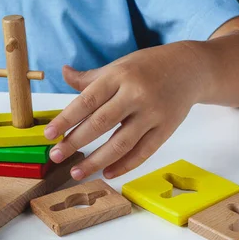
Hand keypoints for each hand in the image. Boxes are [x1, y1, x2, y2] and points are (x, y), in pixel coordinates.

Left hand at [45, 42, 202, 179]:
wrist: (190, 67)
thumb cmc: (147, 67)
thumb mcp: (117, 66)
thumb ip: (89, 78)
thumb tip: (63, 72)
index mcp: (118, 77)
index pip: (86, 101)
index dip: (65, 120)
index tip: (48, 135)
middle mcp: (135, 94)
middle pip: (100, 123)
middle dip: (75, 142)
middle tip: (55, 156)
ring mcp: (153, 113)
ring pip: (121, 143)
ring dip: (96, 161)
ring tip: (77, 173)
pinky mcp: (166, 128)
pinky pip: (143, 152)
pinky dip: (124, 165)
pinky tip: (107, 173)